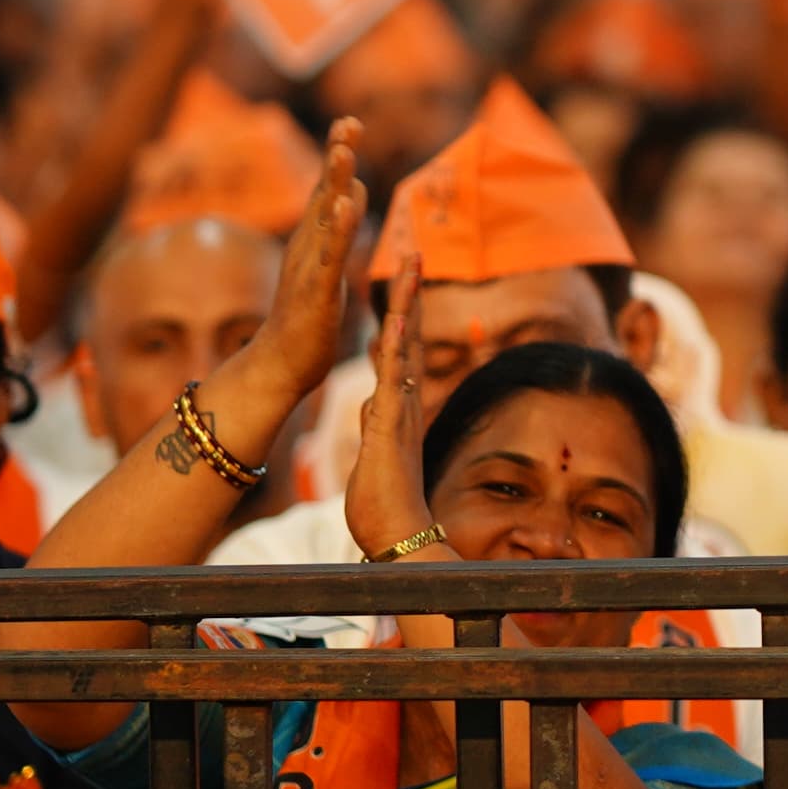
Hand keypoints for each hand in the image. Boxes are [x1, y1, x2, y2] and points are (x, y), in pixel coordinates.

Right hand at [246, 121, 368, 396]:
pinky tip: (346, 206)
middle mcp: (307, 246)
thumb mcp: (329, 264)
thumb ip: (340, 228)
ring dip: (334, 184)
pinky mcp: (317, 291)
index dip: (338, 156)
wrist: (280, 364)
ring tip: (344, 151)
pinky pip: (330, 256)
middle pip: (324, 193)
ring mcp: (310, 267)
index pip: (327, 189)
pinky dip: (339, 230)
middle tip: (349, 121)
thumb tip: (354, 190)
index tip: (349, 122)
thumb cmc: (308, 317)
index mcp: (313, 241)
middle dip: (337, 156)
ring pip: (324, 218)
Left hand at [343, 251, 434, 560]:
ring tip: (412, 269)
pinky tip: (396, 320)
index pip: (401, 347)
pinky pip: (392, 379)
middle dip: (412, 293)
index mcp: (397, 405)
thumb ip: (375, 424)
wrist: (396, 535)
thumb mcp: (373, 452)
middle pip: (409, 335)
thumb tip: (370, 404)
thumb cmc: (382, 502)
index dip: (404, 310)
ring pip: (404, 347)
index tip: (406, 277)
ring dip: (408, 305)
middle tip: (416, 253)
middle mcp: (403, 400)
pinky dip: (396, 348)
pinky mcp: (390, 424)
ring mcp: (399, 409)